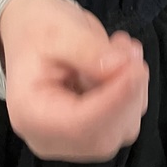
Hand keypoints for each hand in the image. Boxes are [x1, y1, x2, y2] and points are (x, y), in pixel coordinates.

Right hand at [0, 0, 148, 161]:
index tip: (136, 69)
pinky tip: (121, 59)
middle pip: (103, 135)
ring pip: (120, 129)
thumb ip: (88, 50)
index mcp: (31, 113)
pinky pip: (124, 120)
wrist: (30, 29)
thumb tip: (122, 68)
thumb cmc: (37, 28)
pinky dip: (132, 90)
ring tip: (121, 46)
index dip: (114, 101)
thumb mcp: (58, 29)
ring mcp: (71, 138)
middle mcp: (49, 136)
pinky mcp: (91, 129)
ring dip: (133, 88)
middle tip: (130, 50)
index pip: (79, 126)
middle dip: (127, 94)